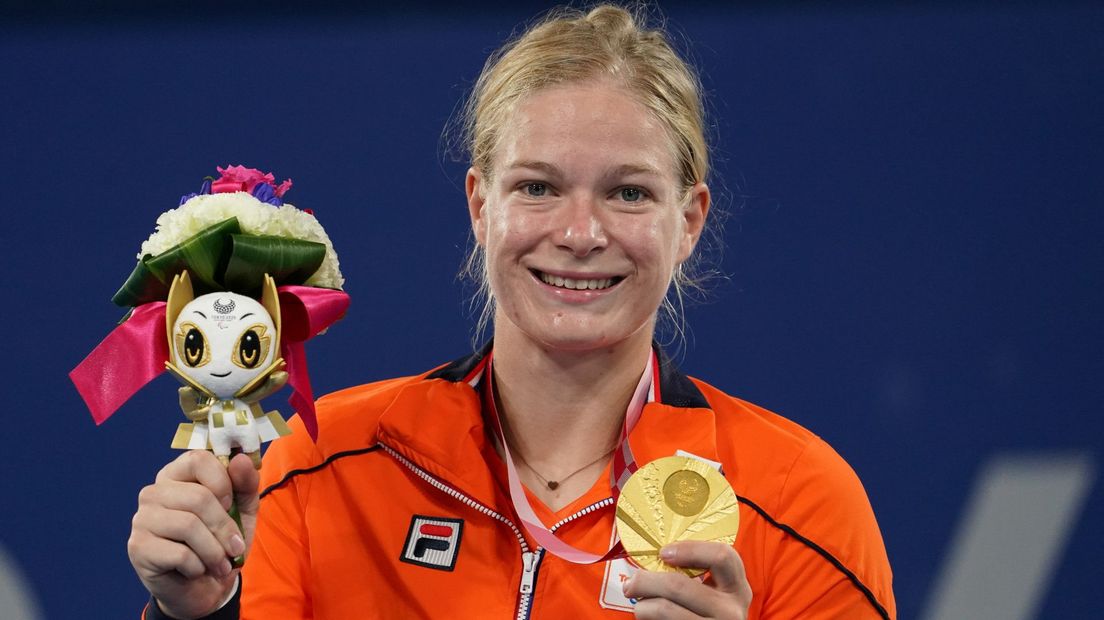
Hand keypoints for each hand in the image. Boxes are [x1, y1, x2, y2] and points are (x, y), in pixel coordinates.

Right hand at [128, 451, 259, 618]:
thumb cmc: (221, 541)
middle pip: (198, 497)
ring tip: (220, 563)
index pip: (198, 459)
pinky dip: (198, 567)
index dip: (223, 482)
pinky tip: (196, 571)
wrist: (203, 588)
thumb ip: (246, 483)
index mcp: (177, 475)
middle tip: (234, 547)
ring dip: (214, 551)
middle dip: (225, 527)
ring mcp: (142, 519)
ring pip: (188, 526)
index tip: (230, 505)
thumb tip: (241, 459)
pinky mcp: (138, 548)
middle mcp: (154, 492)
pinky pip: (179, 554)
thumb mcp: (243, 510)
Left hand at [623, 541, 751, 619]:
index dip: (689, 549)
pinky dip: (647, 619)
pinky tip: (650, 618)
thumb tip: (655, 559)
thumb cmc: (709, 615)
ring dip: (642, 606)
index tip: (663, 553)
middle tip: (631, 583)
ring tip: (640, 605)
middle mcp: (731, 611)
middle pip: (679, 585)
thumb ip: (698, 576)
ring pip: (663, 609)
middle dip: (646, 581)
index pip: (722, 556)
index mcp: (737, 589)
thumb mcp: (715, 595)